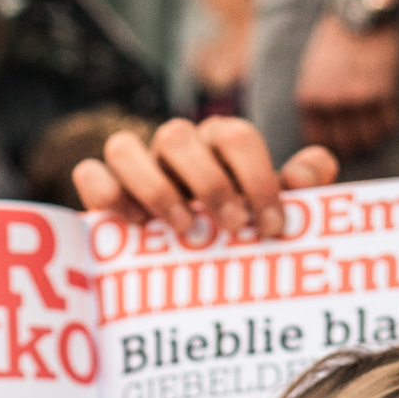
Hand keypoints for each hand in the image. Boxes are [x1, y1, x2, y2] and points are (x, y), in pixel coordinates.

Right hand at [71, 117, 338, 242]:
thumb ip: (300, 186)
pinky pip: (88, 174)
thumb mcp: (274, 210)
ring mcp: (135, 165)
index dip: (258, 178)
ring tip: (182, 230)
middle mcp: (175, 146)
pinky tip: (133, 227)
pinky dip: (106, 194)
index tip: (274, 226)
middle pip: (176, 135)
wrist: (197, 262)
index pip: (236, 136)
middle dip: (207, 183)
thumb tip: (310, 171)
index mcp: (219, 141)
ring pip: (124, 147)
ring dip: (154, 189)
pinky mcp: (103, 189)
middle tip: (232, 228)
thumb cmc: (241, 229)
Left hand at [296, 13, 398, 159]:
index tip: (338, 145)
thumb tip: (319, 135)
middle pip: (344, 145)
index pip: (317, 140)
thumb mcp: (310, 73)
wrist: (359, 13)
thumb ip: (314, 102)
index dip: (329, 146)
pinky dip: (388, 125)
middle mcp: (332, 103)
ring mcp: (359, 99)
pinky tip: (386, 116)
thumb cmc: (334, 42)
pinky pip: (388, 124)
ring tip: (373, 131)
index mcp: (309, 98)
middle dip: (352, 147)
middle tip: (359, 142)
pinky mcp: (384, 92)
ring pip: (368, 139)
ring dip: (372, 138)